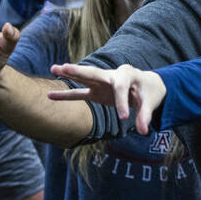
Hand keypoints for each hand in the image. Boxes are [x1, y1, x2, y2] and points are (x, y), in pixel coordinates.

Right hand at [48, 63, 165, 134]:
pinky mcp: (96, 92)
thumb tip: (143, 132)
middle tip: (65, 67)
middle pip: (95, 72)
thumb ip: (145, 115)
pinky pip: (80, 93)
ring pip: (84, 78)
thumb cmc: (148, 92)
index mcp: (128, 74)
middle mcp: (112, 75)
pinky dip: (66, 95)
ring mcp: (102, 82)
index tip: (124, 118)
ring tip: (53, 69)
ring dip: (69, 74)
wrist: (146, 85)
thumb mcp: (150, 102)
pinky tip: (50, 95)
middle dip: (80, 71)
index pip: (121, 88)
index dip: (122, 103)